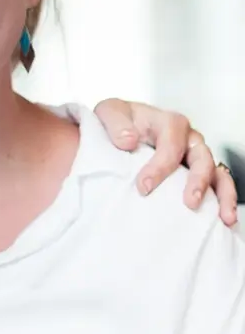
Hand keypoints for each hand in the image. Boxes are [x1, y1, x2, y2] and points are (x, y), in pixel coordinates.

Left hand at [94, 99, 237, 226]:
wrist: (119, 129)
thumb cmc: (119, 122)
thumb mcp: (109, 113)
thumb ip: (116, 124)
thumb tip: (128, 140)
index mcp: (168, 122)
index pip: (171, 144)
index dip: (160, 166)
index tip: (144, 187)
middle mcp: (188, 138)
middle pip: (201, 157)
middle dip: (198, 181)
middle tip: (190, 203)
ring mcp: (196, 155)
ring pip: (217, 172)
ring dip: (223, 194)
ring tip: (224, 217)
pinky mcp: (198, 172)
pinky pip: (219, 185)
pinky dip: (224, 201)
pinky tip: (224, 220)